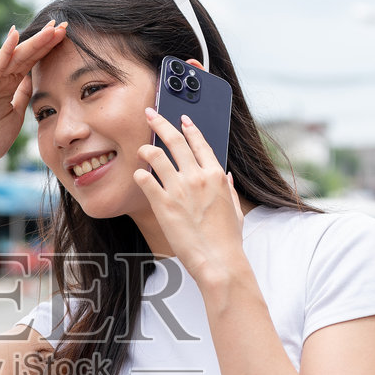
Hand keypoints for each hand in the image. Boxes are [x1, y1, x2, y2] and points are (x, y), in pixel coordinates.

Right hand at [0, 19, 66, 172]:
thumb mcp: (15, 115)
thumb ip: (23, 96)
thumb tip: (34, 82)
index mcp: (10, 84)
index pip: (32, 61)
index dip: (48, 48)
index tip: (66, 36)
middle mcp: (0, 77)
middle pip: (27, 54)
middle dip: (46, 40)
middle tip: (64, 24)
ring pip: (16, 56)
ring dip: (34, 41)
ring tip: (51, 28)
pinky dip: (6, 49)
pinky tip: (15, 34)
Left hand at [134, 99, 244, 286]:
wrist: (218, 261)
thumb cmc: (228, 240)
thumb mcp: (236, 210)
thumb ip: (230, 189)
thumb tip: (229, 176)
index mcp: (217, 176)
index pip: (200, 142)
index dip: (188, 127)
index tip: (181, 118)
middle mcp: (198, 176)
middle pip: (175, 140)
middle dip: (159, 123)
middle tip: (149, 113)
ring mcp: (179, 189)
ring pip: (156, 155)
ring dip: (146, 148)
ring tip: (140, 149)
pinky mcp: (163, 204)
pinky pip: (145, 179)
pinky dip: (139, 174)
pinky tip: (138, 175)